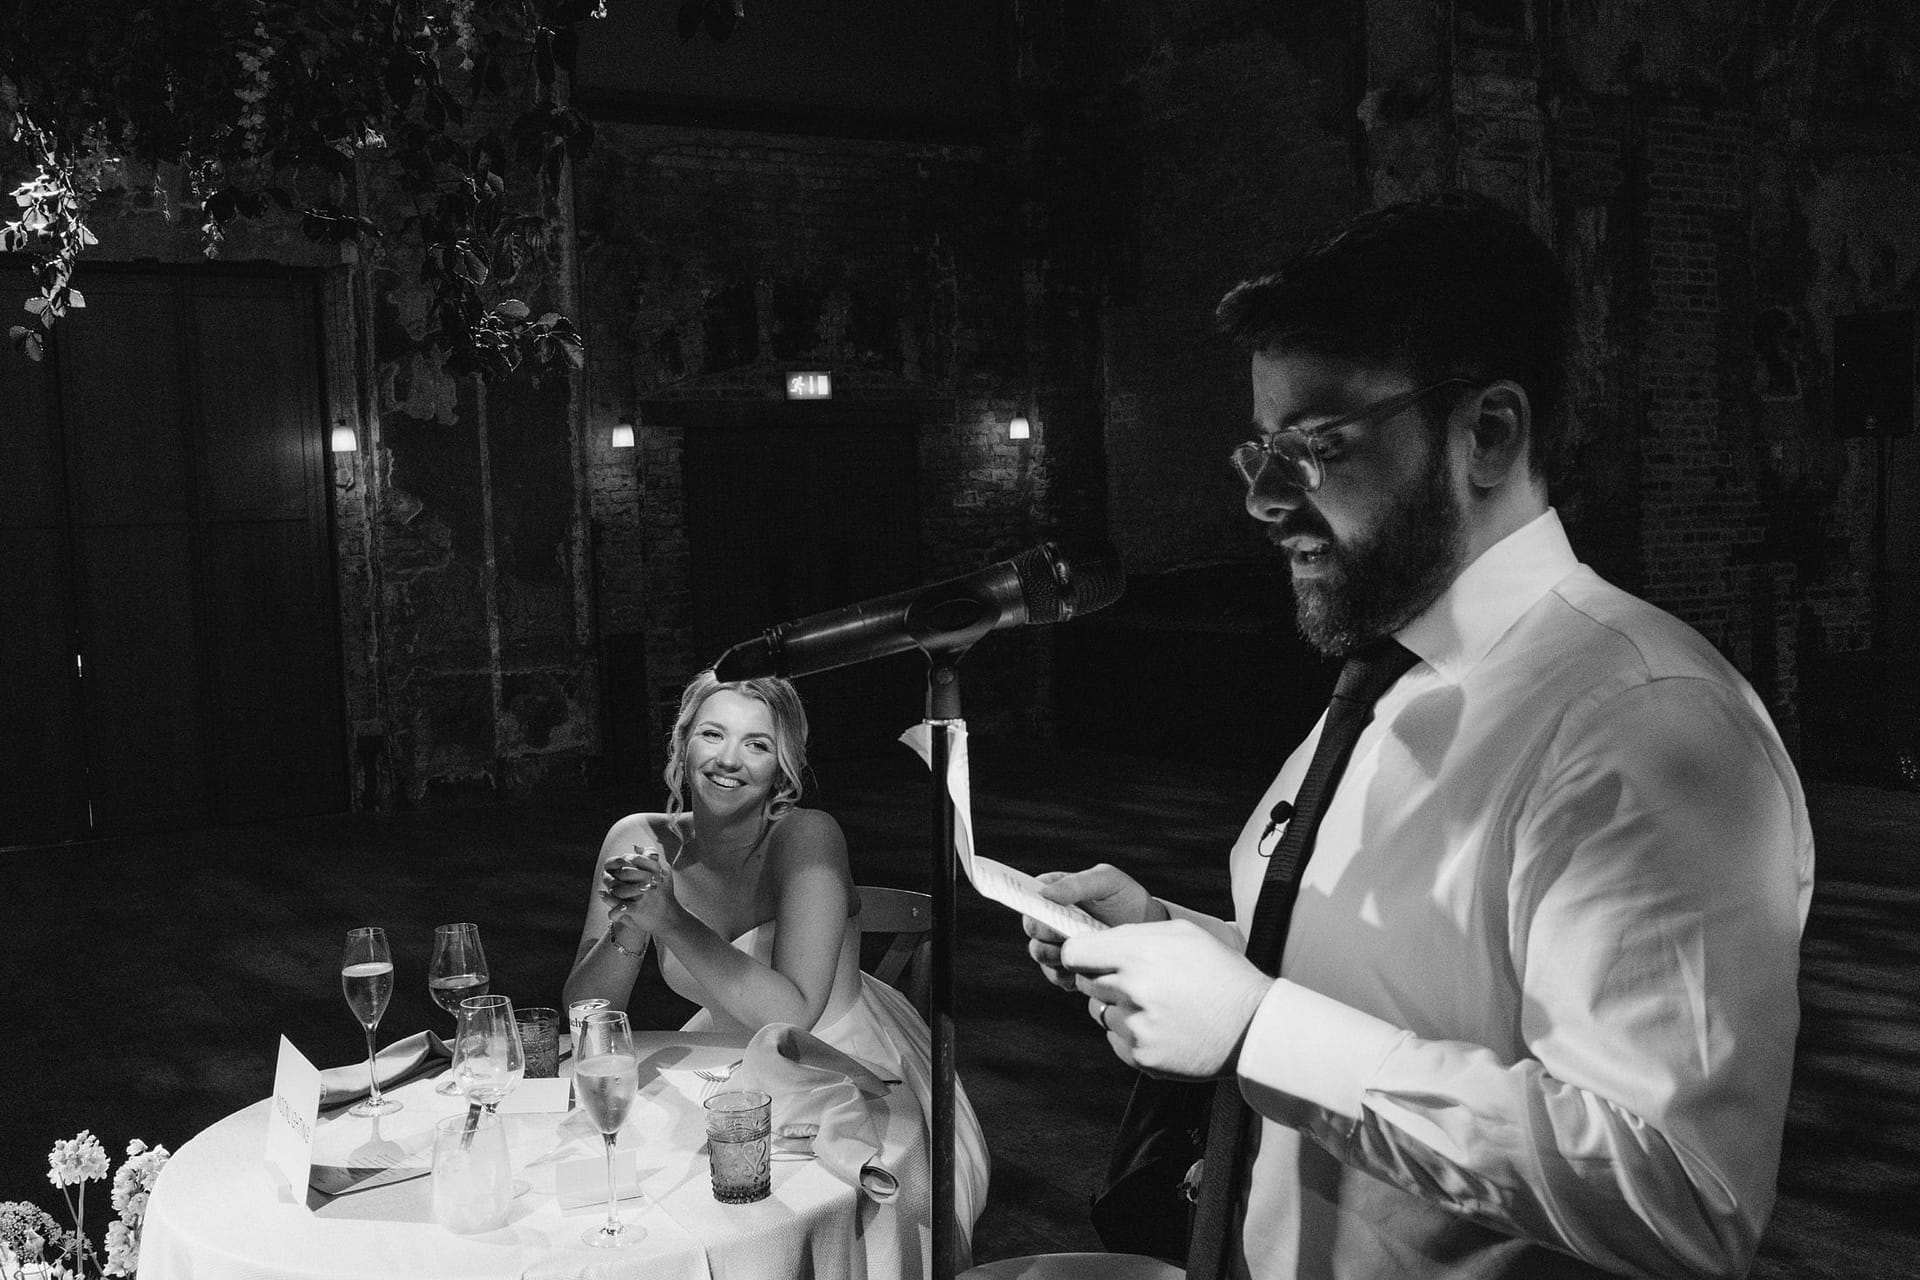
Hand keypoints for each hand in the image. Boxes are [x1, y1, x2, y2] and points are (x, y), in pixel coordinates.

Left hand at [603, 845, 677, 934]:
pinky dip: (608, 900)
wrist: (669, 918)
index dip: (621, 860)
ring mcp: (643, 896)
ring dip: (608, 885)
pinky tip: (602, 894)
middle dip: (612, 872)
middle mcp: (650, 882)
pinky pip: (617, 905)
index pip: (633, 859)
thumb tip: (634, 846)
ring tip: (604, 883)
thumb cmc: (664, 893)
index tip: (617, 862)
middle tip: (605, 873)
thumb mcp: (664, 871)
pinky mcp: (637, 910)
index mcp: (656, 870)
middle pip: (623, 873)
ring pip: (617, 888)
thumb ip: (651, 856)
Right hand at [1021, 864, 1164, 991]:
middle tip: (1068, 933)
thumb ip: (1077, 884)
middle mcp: (1050, 917)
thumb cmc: (1126, 898)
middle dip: (1047, 931)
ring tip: (1081, 951)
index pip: (1028, 895)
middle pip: (1031, 927)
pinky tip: (1088, 967)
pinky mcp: (1067, 967)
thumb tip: (1044, 893)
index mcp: (1055, 890)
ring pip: (1039, 953)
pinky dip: (1067, 974)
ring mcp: (1057, 943)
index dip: (1027, 902)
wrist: (1149, 929)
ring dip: (1056, 954)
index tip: (1040, 911)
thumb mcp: (1107, 881)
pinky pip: (1056, 975)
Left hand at [1063, 920, 1272, 1078]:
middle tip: (1136, 980)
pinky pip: (1115, 1039)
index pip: (1074, 954)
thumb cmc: (1221, 974)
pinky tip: (1161, 1026)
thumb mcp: (1183, 934)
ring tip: (1157, 1005)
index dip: (1080, 954)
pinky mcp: (1142, 1057)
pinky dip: (1131, 1034)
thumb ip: (1134, 934)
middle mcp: (1131, 990)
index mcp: (1138, 954)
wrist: (1253, 1026)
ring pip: (1101, 1012)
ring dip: (1120, 1007)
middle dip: (1104, 978)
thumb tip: (1097, 940)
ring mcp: (1135, 1028)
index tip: (1089, 957)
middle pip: (1087, 982)